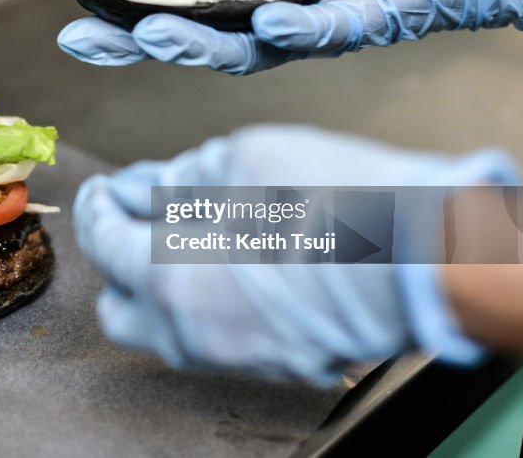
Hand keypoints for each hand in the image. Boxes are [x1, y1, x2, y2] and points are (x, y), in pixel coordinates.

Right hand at [58, 0, 522, 73]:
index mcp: (247, 12)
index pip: (178, 27)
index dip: (126, 35)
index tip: (76, 32)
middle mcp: (269, 35)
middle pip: (195, 50)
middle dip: (138, 49)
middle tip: (89, 40)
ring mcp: (310, 35)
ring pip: (246, 55)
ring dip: (200, 47)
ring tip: (156, 37)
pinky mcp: (359, 26)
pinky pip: (323, 36)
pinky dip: (295, 33)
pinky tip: (267, 23)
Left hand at [74, 125, 519, 382]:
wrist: (426, 254)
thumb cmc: (337, 199)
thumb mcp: (242, 158)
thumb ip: (175, 178)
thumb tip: (140, 187)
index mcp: (168, 277)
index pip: (102, 241)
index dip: (96, 206)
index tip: (104, 188)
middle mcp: (190, 331)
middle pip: (117, 307)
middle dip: (118, 260)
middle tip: (139, 218)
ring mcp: (233, 356)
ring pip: (167, 328)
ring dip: (164, 284)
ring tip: (195, 233)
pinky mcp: (275, 363)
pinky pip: (217, 337)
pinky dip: (209, 303)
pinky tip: (238, 263)